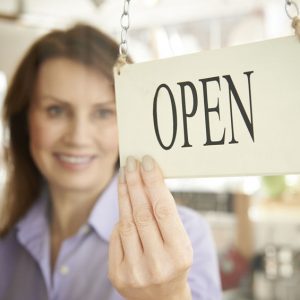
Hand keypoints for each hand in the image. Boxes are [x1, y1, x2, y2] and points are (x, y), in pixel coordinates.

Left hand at [108, 155, 192, 299]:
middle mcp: (157, 264)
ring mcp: (134, 271)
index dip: (154, 183)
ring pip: (126, 221)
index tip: (147, 162)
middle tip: (131, 162)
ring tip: (124, 174)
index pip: (163, 210)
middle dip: (135, 183)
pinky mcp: (117, 275)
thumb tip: (148, 181)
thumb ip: (166, 217)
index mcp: (179, 254)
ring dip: (124, 194)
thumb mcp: (180, 242)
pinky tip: (124, 203)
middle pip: (141, 213)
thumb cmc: (174, 262)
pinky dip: (121, 218)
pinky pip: (116, 235)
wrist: (161, 299)